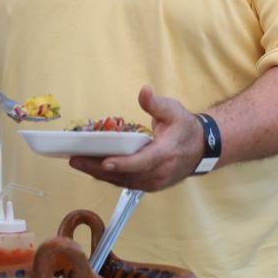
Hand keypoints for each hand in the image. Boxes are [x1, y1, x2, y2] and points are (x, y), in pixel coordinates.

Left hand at [68, 86, 204, 191]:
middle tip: (74, 160)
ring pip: (123, 181)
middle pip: (126, 175)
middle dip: (98, 169)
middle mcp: (160, 172)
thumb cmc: (185, 127)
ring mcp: (155, 182)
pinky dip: (108, 177)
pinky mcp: (150, 186)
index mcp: (166, 153)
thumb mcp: (173, 110)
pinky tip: (91, 168)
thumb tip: (144, 91)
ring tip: (77, 163)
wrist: (202, 148)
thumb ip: (156, 103)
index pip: (142, 162)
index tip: (104, 161)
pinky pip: (126, 183)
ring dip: (99, 174)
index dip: (123, 163)